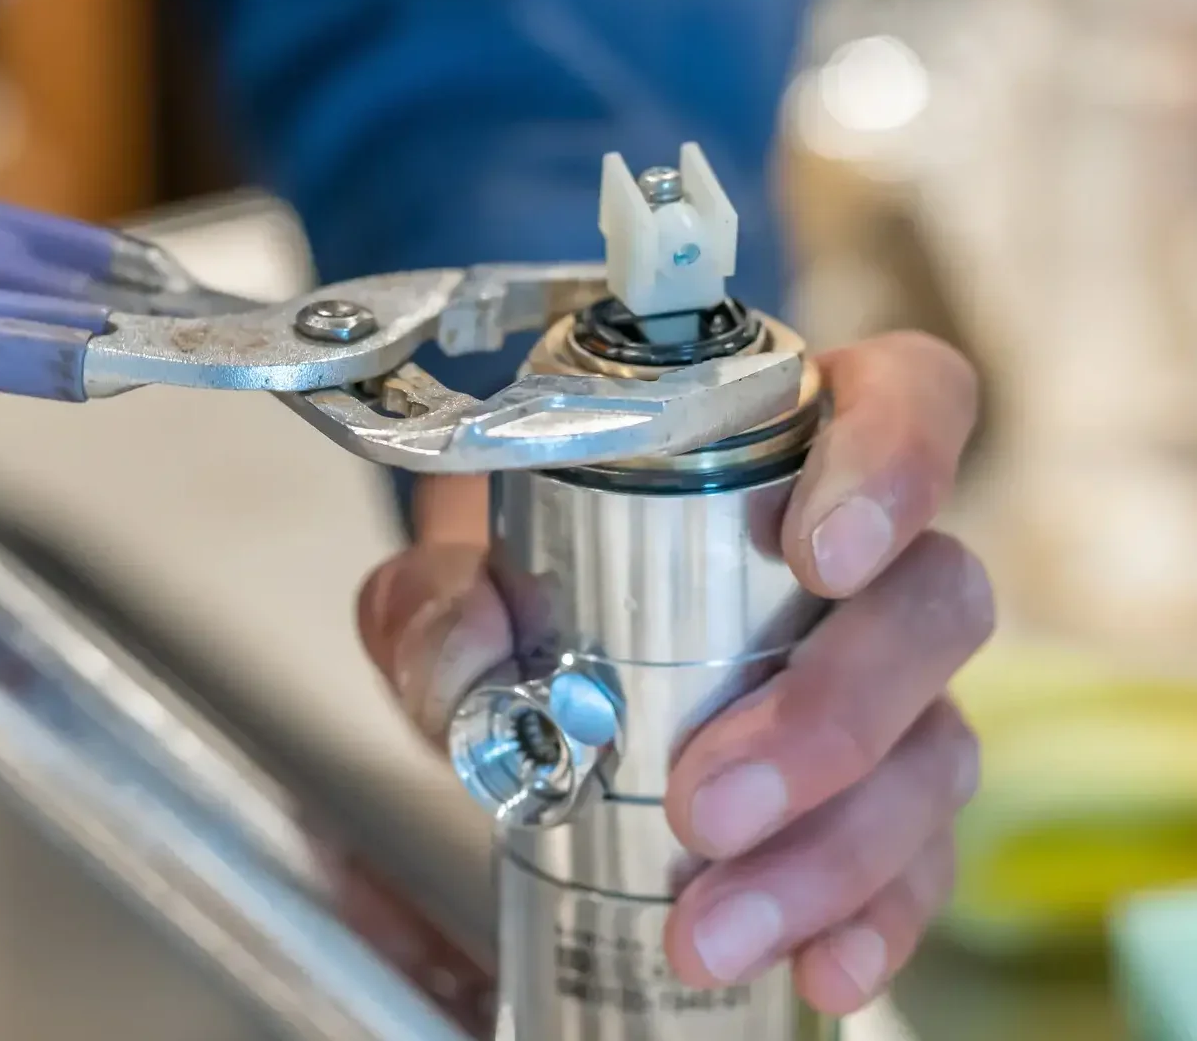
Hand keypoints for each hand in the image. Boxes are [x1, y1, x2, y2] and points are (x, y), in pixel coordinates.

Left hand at [358, 332, 992, 1013]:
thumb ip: (433, 597)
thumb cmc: (528, 581)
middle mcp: (870, 561)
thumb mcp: (454, 574)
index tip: (816, 554)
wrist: (528, 666)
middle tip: (707, 798)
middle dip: (831, 716)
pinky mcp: (888, 793)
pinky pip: (919, 856)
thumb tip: (468, 650)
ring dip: (833, 851)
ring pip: (936, 746)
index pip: (908, 400)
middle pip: (933, 604)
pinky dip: (871, 919)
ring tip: (712, 924)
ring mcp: (895, 682)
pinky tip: (816, 967)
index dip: (896, 463)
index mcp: (788, 447)